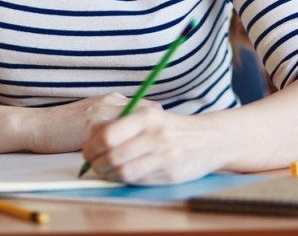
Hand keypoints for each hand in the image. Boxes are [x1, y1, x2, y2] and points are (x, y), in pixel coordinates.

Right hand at [32, 93, 157, 152]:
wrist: (36, 126)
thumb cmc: (63, 128)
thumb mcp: (92, 120)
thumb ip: (112, 123)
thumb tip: (134, 138)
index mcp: (112, 100)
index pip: (146, 107)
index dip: (157, 123)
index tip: (163, 136)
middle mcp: (110, 102)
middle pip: (147, 113)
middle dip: (157, 132)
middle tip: (163, 146)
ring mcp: (102, 112)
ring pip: (134, 126)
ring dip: (142, 143)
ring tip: (149, 157)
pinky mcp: (92, 125)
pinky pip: (116, 138)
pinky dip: (124, 152)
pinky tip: (129, 162)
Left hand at [81, 107, 223, 184]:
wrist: (210, 139)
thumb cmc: (174, 128)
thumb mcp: (153, 117)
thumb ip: (126, 125)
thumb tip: (94, 138)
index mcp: (148, 116)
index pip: (108, 134)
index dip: (91, 145)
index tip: (87, 149)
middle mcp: (155, 135)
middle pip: (112, 154)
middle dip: (96, 162)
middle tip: (92, 163)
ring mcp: (163, 155)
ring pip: (122, 171)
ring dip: (108, 174)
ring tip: (106, 170)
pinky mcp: (169, 173)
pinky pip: (137, 180)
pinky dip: (123, 180)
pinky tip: (122, 174)